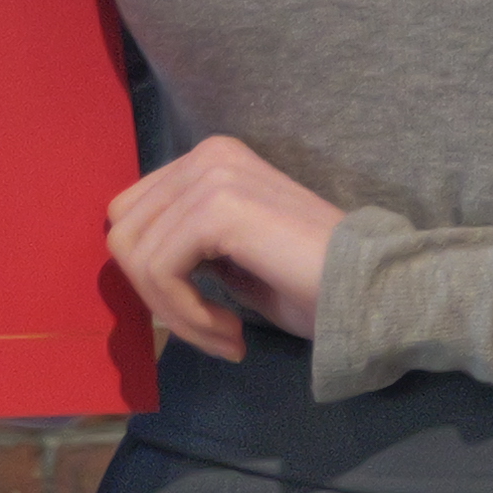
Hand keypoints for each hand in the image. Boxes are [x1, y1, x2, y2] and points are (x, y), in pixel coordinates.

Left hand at [103, 134, 344, 363]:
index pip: (130, 215)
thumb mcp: (230, 256)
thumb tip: (138, 263)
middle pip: (124, 234)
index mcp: (210, 159)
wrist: (369, 290)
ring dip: (177, 315)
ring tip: (225, 337)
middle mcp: (207, 155)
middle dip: (158, 296)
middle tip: (209, 331)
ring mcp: (211, 176)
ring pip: (136, 258)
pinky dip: (187, 316)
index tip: (199, 314)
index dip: (152, 276)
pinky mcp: (216, 209)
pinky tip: (231, 333)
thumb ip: (185, 246)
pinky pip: (160, 273)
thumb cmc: (311, 281)